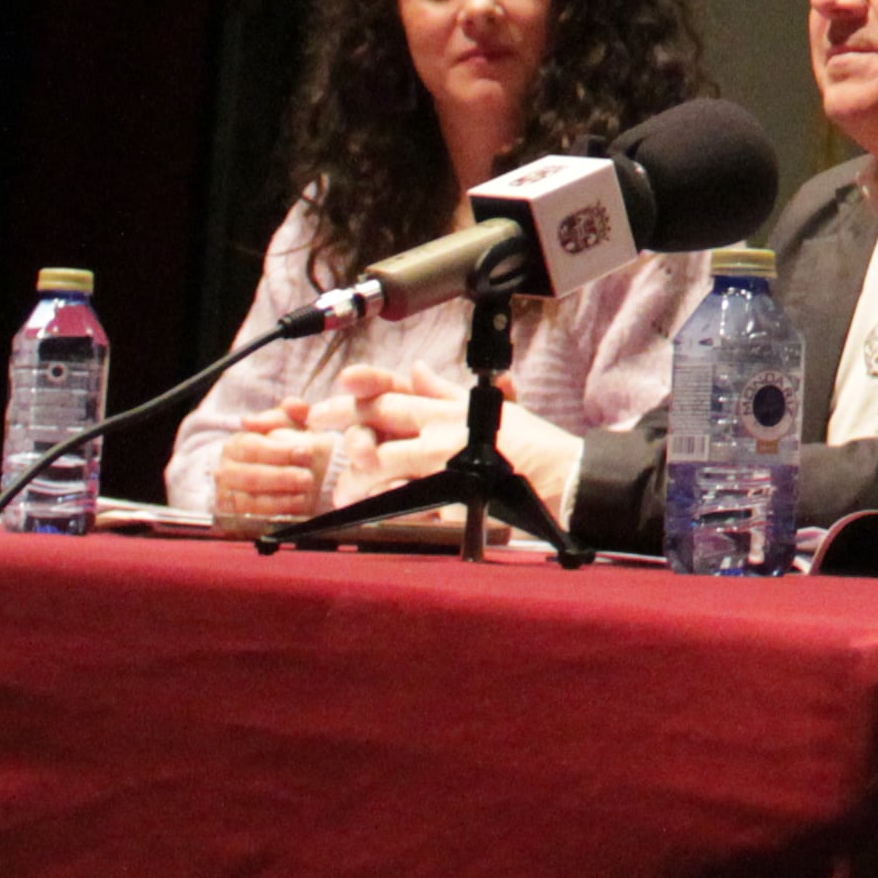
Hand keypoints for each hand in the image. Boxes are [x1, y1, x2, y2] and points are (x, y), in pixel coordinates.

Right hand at [209, 401, 337, 531]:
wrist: (263, 480)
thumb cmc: (278, 449)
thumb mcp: (285, 427)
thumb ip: (291, 414)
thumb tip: (291, 405)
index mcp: (236, 445)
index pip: (252, 447)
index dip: (280, 451)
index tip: (305, 452)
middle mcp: (226, 470)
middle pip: (251, 476)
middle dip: (282, 477)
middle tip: (308, 478)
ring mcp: (228, 496)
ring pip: (250, 500)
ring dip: (280, 498)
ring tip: (304, 494)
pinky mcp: (234, 517)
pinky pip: (252, 518)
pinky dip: (274, 514)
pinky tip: (295, 508)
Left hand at [342, 363, 584, 525]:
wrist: (562, 477)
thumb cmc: (530, 444)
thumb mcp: (488, 407)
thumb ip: (445, 393)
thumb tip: (417, 370)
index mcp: (450, 407)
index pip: (398, 389)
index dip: (365, 383)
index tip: (340, 381)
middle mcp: (443, 428)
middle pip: (382, 416)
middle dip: (342, 417)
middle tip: (315, 422)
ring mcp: (444, 462)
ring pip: (384, 460)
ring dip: (358, 472)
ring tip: (344, 488)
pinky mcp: (450, 494)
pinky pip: (407, 499)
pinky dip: (387, 502)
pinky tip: (373, 507)